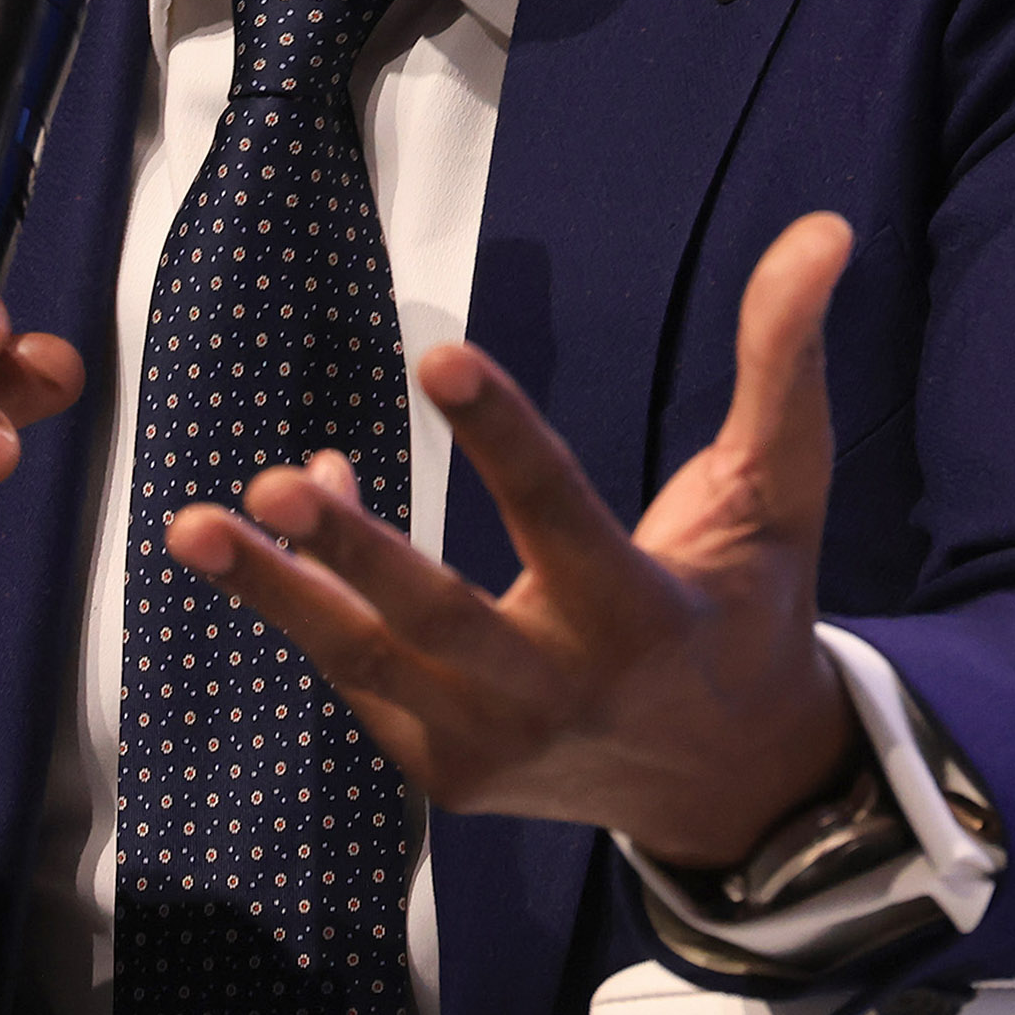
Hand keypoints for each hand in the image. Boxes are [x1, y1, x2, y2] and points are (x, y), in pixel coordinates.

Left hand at [163, 211, 861, 866]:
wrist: (732, 783)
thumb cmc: (752, 606)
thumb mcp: (779, 491)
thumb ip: (782, 364)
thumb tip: (821, 231)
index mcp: (642, 618)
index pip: (560, 516)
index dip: (502, 435)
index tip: (441, 352)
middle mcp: (559, 694)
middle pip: (439, 622)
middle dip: (357, 556)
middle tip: (278, 485)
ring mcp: (490, 744)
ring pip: (367, 663)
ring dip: (277, 591)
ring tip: (193, 525)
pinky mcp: (443, 771)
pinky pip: (360, 678)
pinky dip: (309, 603)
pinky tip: (270, 524)